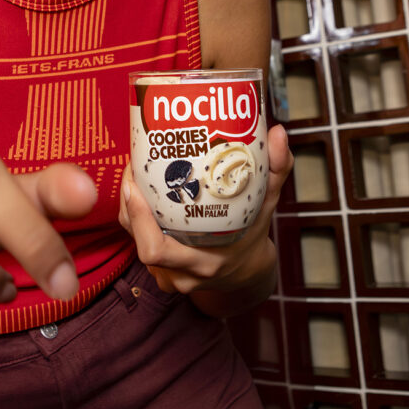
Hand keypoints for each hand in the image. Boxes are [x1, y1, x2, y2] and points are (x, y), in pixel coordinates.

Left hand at [118, 124, 292, 311]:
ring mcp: (167, 274)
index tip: (135, 184)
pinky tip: (139, 187)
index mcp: (203, 263)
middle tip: (132, 170)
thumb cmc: (253, 238)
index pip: (156, 250)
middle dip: (130, 206)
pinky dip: (136, 215)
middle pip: (139, 242)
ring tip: (134, 171)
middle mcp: (181, 273)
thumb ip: (275, 172)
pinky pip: (139, 240)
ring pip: (135, 239)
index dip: (139, 219)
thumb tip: (279, 134)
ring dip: (130, 207)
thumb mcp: (266, 207)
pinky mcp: (160, 268)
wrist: (246, 273)